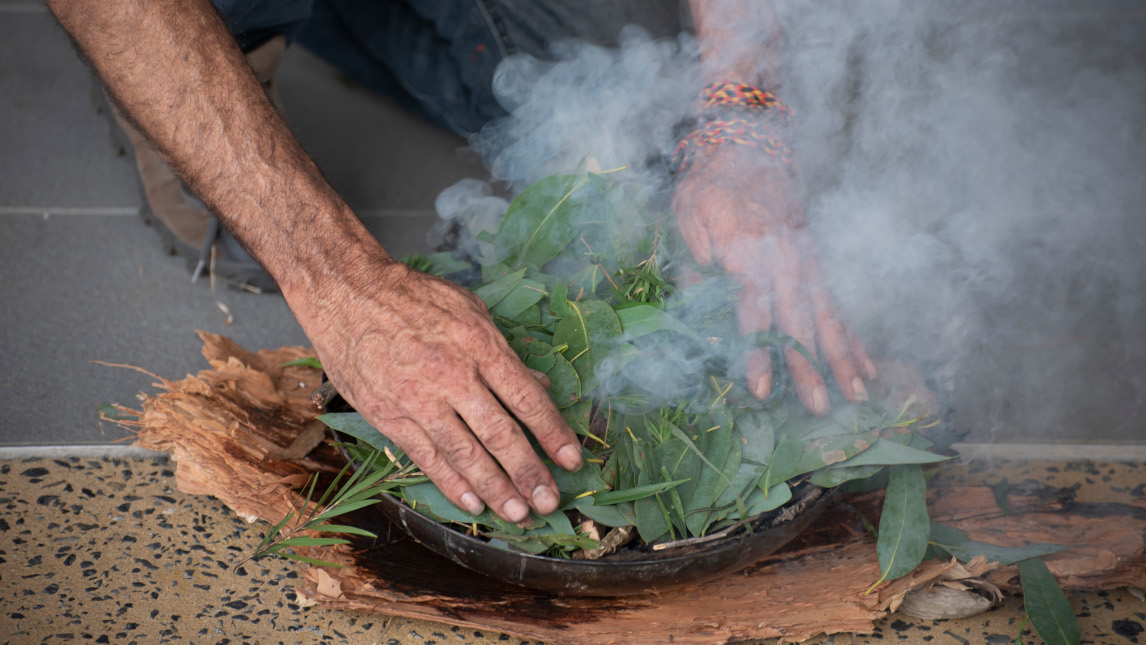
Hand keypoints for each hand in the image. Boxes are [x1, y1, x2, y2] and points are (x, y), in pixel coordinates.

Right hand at [296, 258, 582, 522]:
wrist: (347, 294)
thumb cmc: (413, 297)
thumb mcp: (469, 309)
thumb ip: (504, 351)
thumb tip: (539, 384)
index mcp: (479, 344)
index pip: (526, 397)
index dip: (553, 433)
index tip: (573, 459)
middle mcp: (451, 375)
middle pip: (499, 434)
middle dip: (529, 472)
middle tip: (550, 501)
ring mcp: (418, 399)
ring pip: (465, 454)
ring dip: (495, 489)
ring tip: (519, 513)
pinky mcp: (389, 416)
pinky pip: (426, 458)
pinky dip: (451, 484)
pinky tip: (474, 504)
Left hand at [673, 145, 875, 415]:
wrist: (746, 146)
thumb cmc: (708, 188)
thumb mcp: (686, 219)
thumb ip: (697, 266)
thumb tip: (707, 319)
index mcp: (747, 249)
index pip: (754, 310)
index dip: (758, 352)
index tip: (760, 389)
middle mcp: (785, 258)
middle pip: (798, 320)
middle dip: (809, 367)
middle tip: (818, 407)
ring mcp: (807, 261)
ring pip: (828, 316)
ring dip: (842, 358)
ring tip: (857, 396)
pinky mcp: (817, 264)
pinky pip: (837, 306)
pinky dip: (852, 338)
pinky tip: (866, 368)